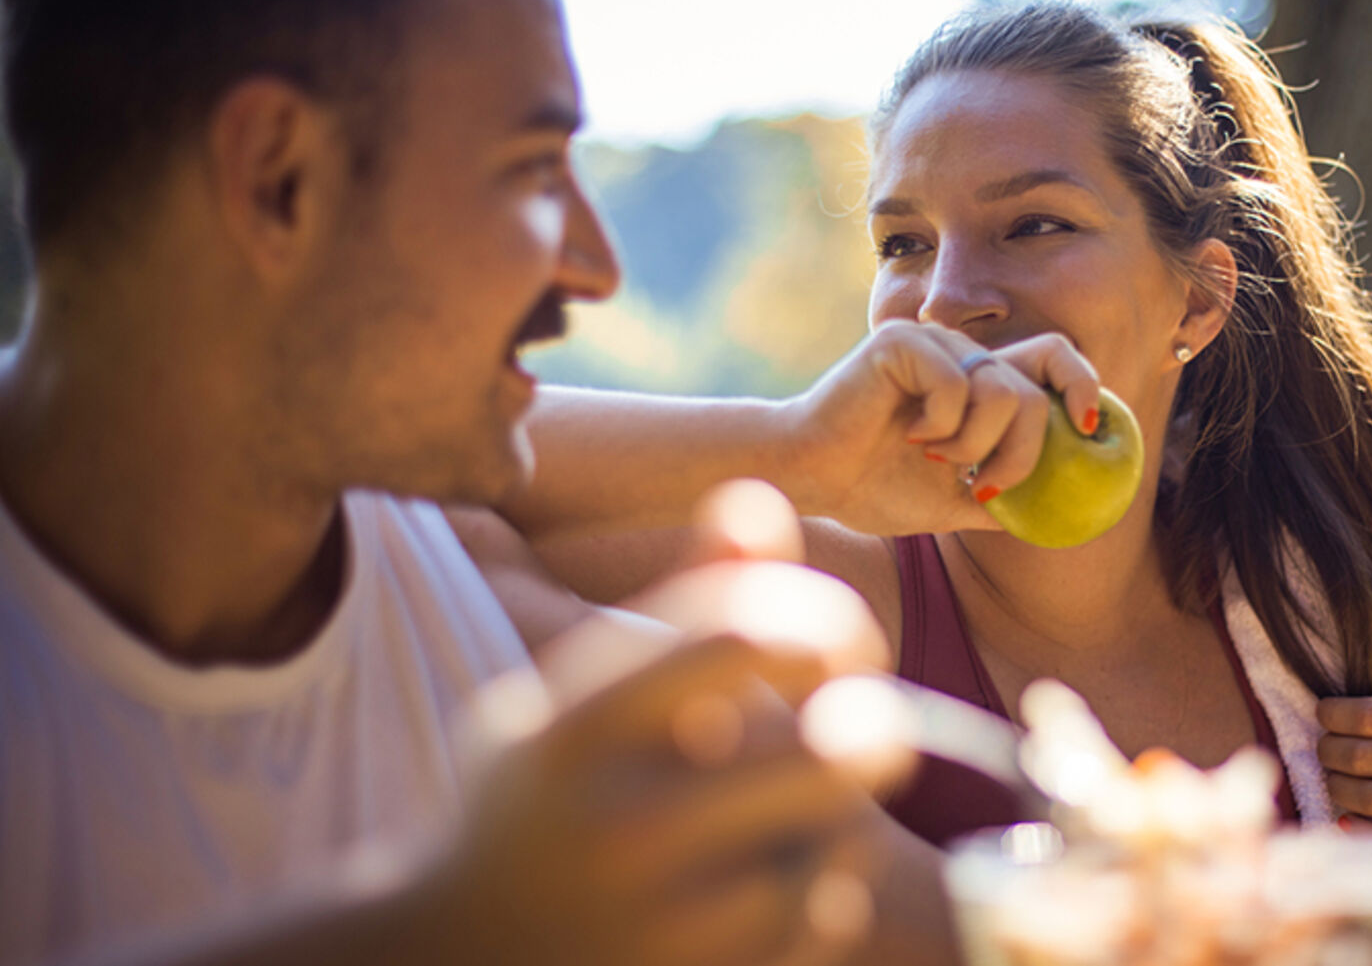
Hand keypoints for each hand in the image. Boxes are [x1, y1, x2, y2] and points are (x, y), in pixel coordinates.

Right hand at [423, 482, 893, 965]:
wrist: (452, 960)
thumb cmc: (538, 801)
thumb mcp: (574, 700)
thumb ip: (676, 606)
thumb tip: (758, 497)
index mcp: (574, 730)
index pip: (738, 634)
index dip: (823, 619)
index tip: (844, 643)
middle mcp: (615, 826)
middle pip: (820, 748)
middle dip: (869, 721)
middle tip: (872, 723)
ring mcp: (657, 925)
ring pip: (832, 842)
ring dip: (841, 816)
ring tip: (814, 811)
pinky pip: (821, 921)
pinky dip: (824, 893)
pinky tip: (783, 882)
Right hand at [779, 321, 1101, 535]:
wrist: (812, 479)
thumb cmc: (871, 487)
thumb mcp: (951, 504)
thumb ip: (999, 501)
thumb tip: (1053, 519)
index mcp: (978, 383)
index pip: (1051, 361)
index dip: (1082, 385)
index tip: (1088, 428)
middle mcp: (961, 354)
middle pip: (1036, 383)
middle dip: (1025, 448)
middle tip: (990, 484)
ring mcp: (934, 344)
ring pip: (1001, 389)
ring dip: (977, 445)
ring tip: (935, 460)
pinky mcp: (903, 343)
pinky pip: (956, 385)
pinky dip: (942, 426)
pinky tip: (907, 437)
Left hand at [1316, 596, 1371, 901]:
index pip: (1371, 715)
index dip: (1334, 715)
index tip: (1324, 713)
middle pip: (1362, 757)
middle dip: (1328, 752)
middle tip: (1322, 747)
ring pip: (1369, 797)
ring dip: (1337, 787)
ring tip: (1333, 776)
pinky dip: (1360, 826)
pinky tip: (1351, 813)